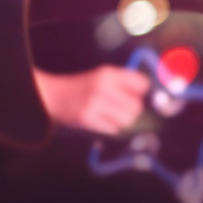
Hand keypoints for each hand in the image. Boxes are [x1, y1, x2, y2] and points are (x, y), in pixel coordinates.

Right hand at [34, 66, 150, 134]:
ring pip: (126, 119)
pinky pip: (113, 128)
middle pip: (136, 105)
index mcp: (107, 74)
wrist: (56, 95)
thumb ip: (123, 80)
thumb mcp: (102, 75)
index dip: (142, 91)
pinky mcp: (87, 119)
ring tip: (116, 115)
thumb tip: (146, 90)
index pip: (140, 83)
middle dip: (134, 108)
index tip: (139, 94)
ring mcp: (94, 104)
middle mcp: (102, 87)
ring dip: (125, 119)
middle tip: (126, 107)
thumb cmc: (82, 86)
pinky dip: (113, 127)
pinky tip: (106, 120)